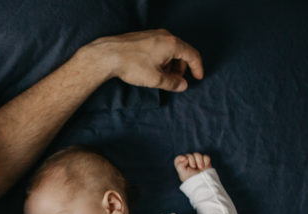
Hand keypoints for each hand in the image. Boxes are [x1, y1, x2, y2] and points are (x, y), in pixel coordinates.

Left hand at [88, 29, 203, 92]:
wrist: (109, 54)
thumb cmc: (132, 65)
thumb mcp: (155, 79)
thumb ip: (172, 83)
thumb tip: (183, 86)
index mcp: (172, 44)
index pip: (192, 55)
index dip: (197, 67)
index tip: (198, 77)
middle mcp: (165, 36)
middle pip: (181, 53)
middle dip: (180, 69)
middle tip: (174, 82)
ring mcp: (154, 34)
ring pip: (170, 51)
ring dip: (170, 65)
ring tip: (160, 77)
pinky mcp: (144, 37)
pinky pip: (160, 48)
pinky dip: (161, 59)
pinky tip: (151, 69)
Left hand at [174, 152, 211, 181]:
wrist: (203, 183)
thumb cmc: (192, 180)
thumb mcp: (182, 174)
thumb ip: (179, 165)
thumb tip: (185, 158)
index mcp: (182, 167)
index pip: (178, 158)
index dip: (181, 158)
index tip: (185, 160)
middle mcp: (189, 164)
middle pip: (188, 155)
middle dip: (192, 160)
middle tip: (194, 167)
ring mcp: (197, 162)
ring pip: (197, 154)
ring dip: (199, 160)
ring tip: (201, 167)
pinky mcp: (205, 162)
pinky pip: (205, 156)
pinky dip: (206, 160)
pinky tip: (205, 166)